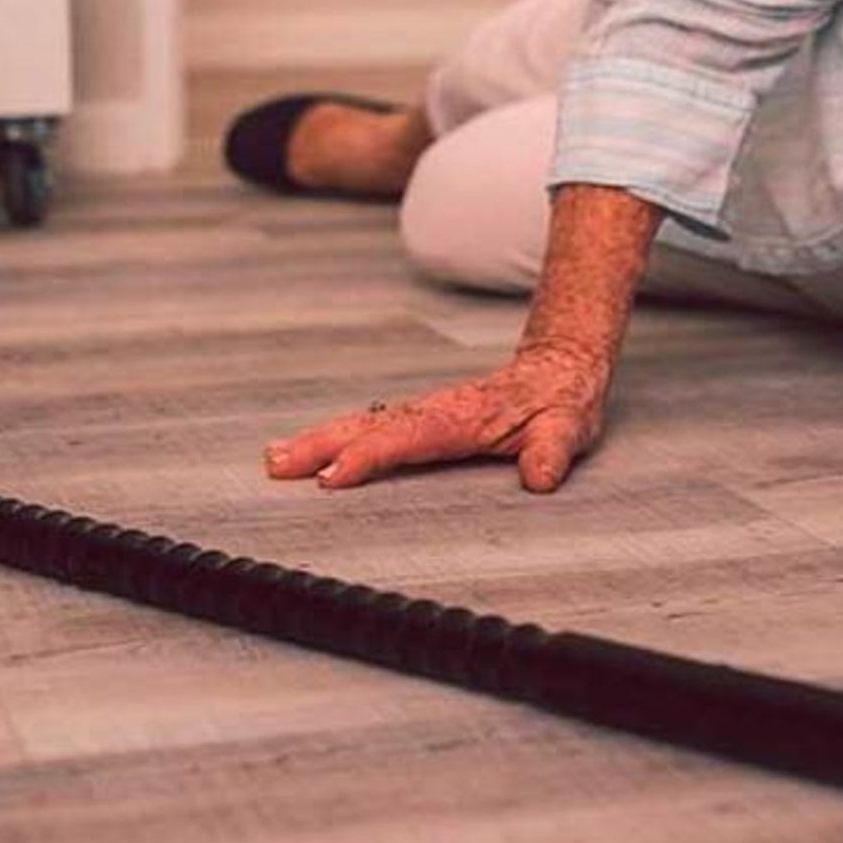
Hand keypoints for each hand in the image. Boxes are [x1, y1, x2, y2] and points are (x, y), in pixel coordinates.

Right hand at [263, 342, 609, 492]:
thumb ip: (553, 450)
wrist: (560, 366)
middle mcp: (434, 411)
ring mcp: (423, 411)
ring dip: (317, 439)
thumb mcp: (568, 428)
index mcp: (462, 418)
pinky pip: (370, 425)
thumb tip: (540, 477)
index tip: (331, 477)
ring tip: (274, 458)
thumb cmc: (561, 403)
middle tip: (277, 465)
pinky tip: (309, 450)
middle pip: (368, 426)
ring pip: (362, 423)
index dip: (368, 457)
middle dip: (320, 444)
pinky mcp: (420, 416)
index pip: (407, 439)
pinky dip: (335, 436)